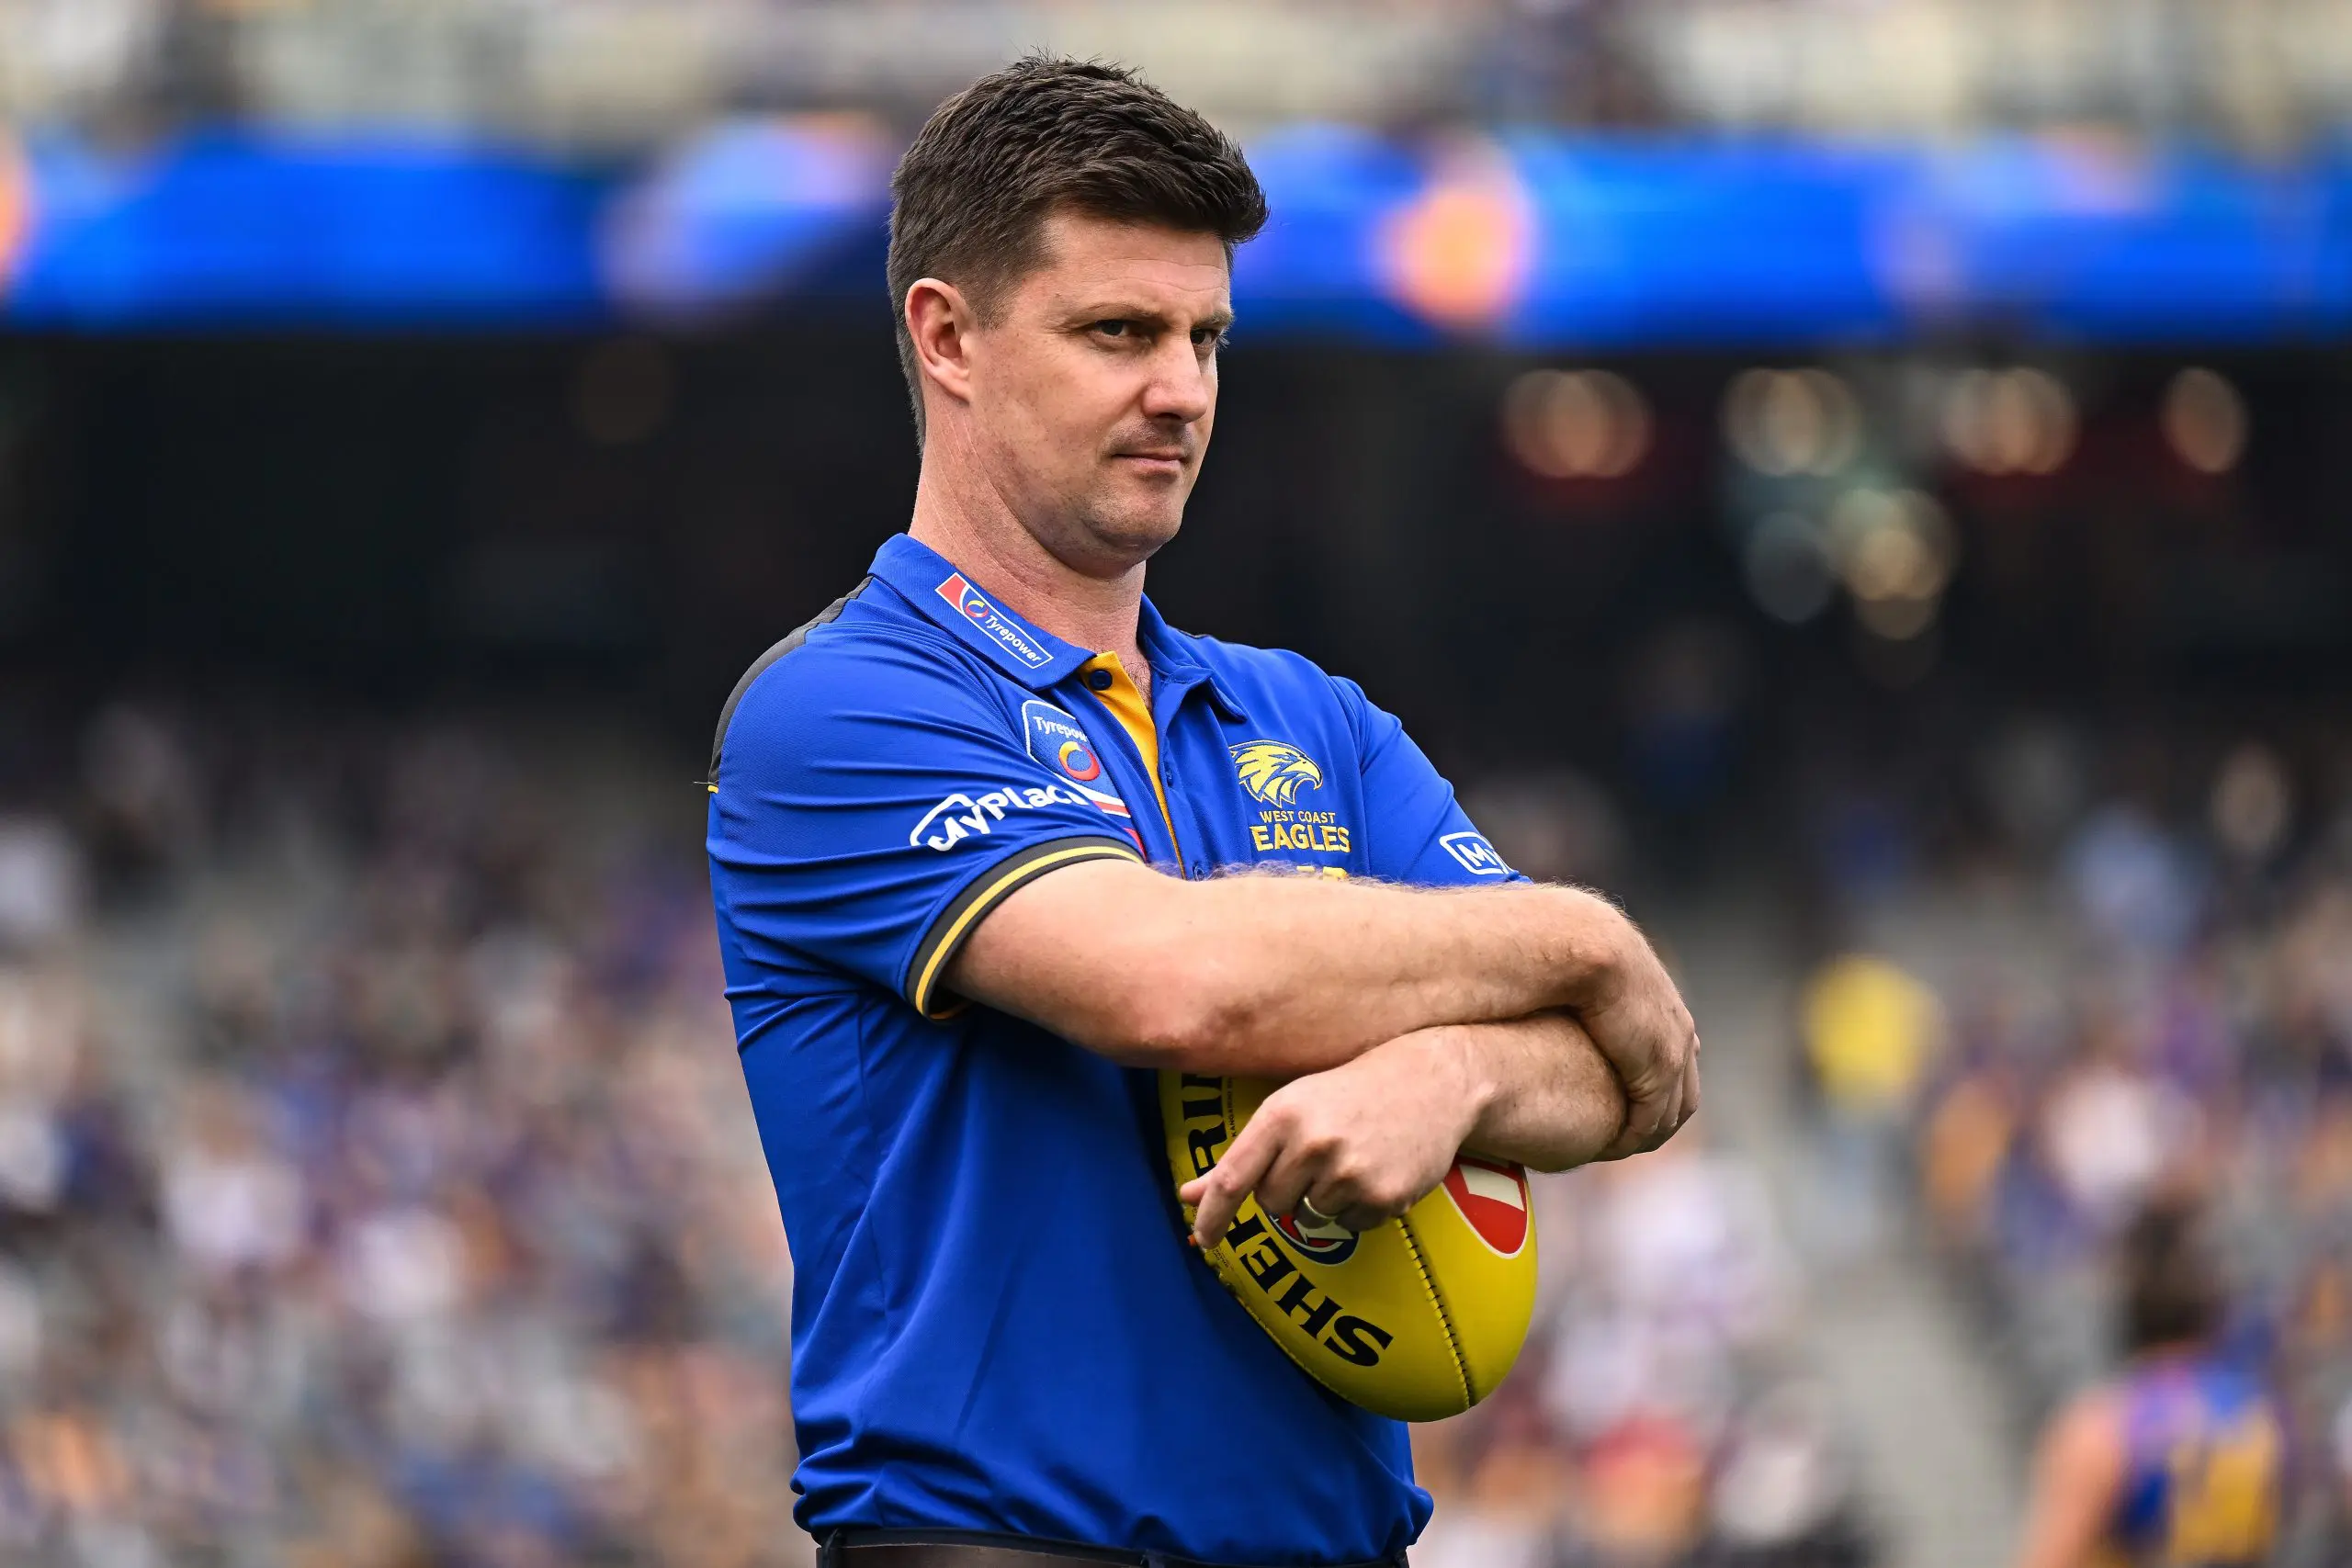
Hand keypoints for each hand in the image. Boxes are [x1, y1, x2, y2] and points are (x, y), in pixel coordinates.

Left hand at [1178, 1031, 1481, 1247]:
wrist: (1431, 1081)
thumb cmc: (1350, 1092)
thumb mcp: (1292, 1108)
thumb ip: (1241, 1157)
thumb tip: (1189, 1196)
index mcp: (1283, 1114)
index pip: (1232, 1180)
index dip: (1211, 1215)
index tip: (1201, 1240)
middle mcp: (1313, 1143)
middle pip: (1270, 1204)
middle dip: (1285, 1191)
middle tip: (1316, 1156)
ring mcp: (1350, 1172)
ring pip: (1309, 1218)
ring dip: (1323, 1199)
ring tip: (1350, 1158)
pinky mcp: (1383, 1196)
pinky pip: (1349, 1227)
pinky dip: (1356, 1208)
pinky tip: (1375, 1170)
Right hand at [1571, 910, 1700, 1158]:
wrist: (1578, 941)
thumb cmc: (1559, 949)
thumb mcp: (1577, 973)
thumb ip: (1577, 995)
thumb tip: (1554, 1002)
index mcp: (1662, 1003)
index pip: (1674, 1052)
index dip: (1652, 1083)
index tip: (1625, 1103)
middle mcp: (1678, 1028)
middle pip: (1682, 1088)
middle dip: (1659, 1116)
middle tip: (1628, 1138)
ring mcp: (1673, 1049)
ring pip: (1673, 1109)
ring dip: (1649, 1133)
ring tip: (1617, 1148)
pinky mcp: (1657, 1067)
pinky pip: (1653, 1117)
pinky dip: (1636, 1136)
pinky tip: (1611, 1146)